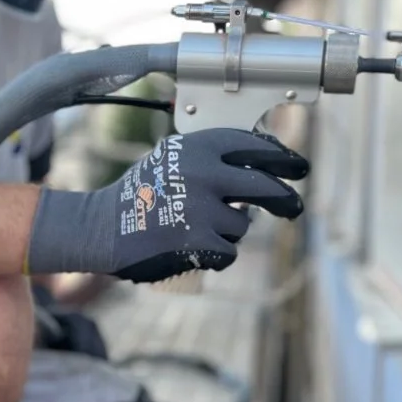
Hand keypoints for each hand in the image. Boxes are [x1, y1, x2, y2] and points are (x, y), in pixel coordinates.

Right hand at [27, 129, 308, 282]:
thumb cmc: (140, 193)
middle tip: (294, 207)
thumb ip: (211, 159)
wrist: (102, 228)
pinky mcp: (198, 241)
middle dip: (285, 200)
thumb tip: (263, 167)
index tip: (299, 168)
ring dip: (228, 231)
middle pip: (266, 188)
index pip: (255, 148)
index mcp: (198, 147)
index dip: (282, 159)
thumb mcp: (172, 160)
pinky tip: (193, 248)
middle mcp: (204, 173)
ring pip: (243, 226)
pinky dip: (216, 254)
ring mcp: (202, 209)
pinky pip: (228, 251)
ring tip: (195, 229)